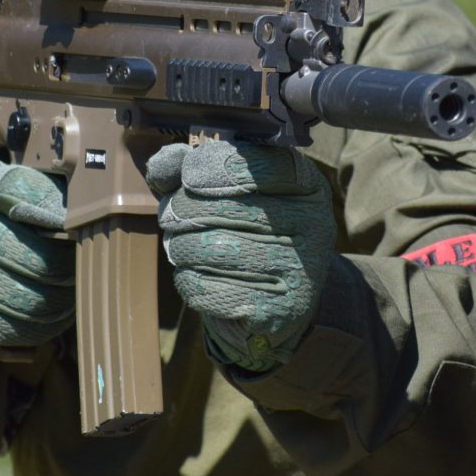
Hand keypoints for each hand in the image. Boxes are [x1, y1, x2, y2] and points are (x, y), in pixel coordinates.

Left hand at [146, 141, 335, 372]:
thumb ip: (189, 167)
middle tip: (170, 217)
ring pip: (210, 249)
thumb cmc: (244, 233)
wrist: (273, 303)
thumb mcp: (223, 190)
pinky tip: (198, 276)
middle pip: (226, 208)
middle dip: (182, 210)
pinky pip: (207, 288)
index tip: (189, 177)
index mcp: (307, 185)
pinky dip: (189, 280)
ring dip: (180, 247)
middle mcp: (314, 224)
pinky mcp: (278, 312)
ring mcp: (300, 271)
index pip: (261, 166)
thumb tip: (162, 163)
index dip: (216, 166)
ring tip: (181, 247)